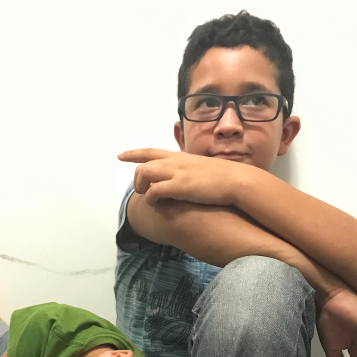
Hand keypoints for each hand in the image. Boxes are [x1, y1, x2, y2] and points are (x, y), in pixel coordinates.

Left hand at [118, 148, 242, 206]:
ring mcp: (177, 173)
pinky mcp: (179, 186)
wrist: (236, 180)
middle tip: (140, 190)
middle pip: (144, 164)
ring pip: (145, 174)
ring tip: (147, 197)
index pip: (152, 152)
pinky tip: (156, 205)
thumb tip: (185, 180)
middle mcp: (175, 162)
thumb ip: (189, 172)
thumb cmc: (223, 178)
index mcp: (180, 157)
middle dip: (137, 178)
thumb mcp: (202, 170)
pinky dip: (151, 199)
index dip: (134, 154)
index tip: (120, 155)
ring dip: (142, 188)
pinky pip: (154, 191)